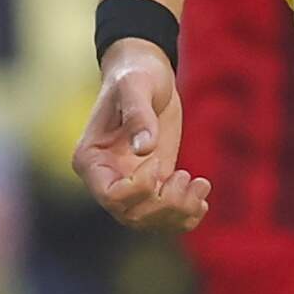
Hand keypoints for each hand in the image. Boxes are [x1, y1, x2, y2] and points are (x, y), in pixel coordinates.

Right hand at [70, 39, 210, 232]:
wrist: (148, 71)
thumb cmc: (135, 74)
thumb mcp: (136, 86)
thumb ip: (139, 115)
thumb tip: (144, 149)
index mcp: (91, 159)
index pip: (110, 196)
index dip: (138, 189)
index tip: (157, 161)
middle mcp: (105, 178)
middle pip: (131, 215)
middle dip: (164, 206)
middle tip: (188, 177)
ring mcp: (129, 183)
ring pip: (149, 221)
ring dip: (179, 212)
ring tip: (200, 185)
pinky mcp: (151, 183)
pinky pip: (164, 215)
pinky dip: (186, 214)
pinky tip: (202, 197)